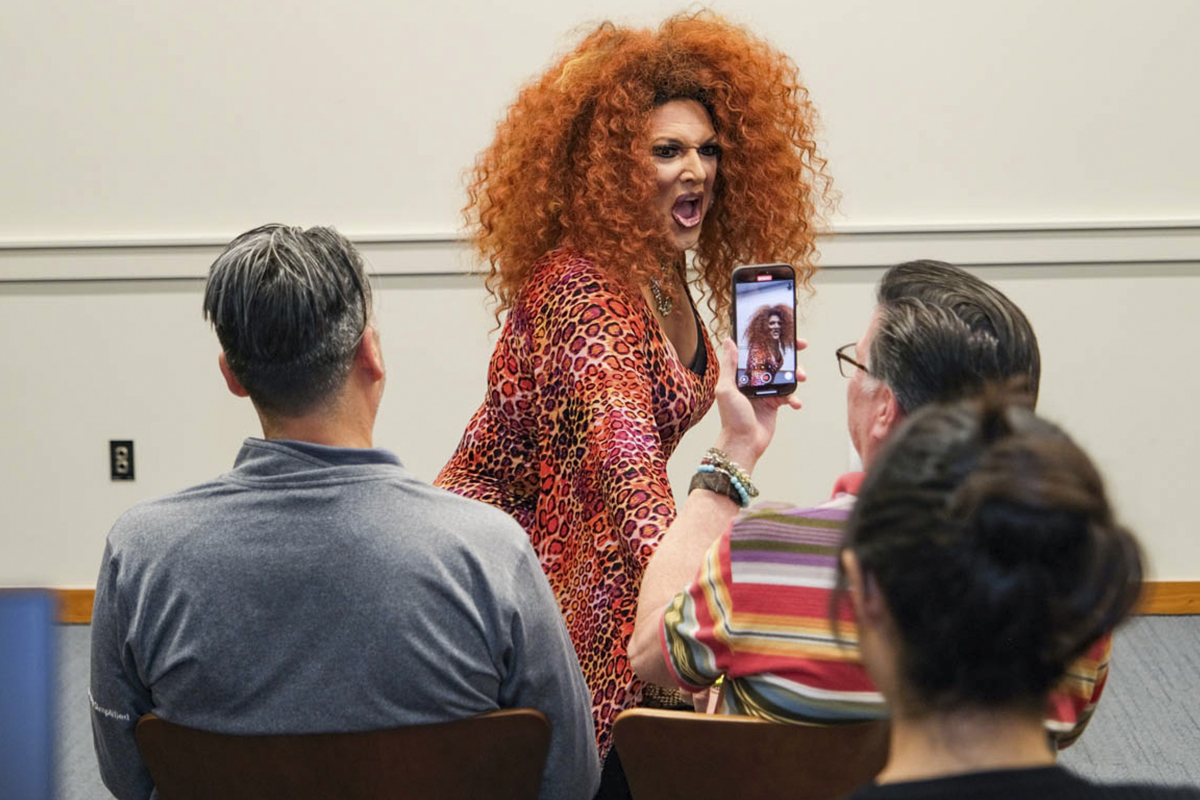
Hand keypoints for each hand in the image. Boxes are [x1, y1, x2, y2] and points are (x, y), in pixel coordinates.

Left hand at [713, 337, 804, 472]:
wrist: (743, 443)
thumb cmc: (732, 418)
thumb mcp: (726, 389)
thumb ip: (729, 365)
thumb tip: (728, 341)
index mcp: (740, 374)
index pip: (755, 351)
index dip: (767, 340)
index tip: (780, 331)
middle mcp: (752, 380)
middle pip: (773, 360)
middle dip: (789, 352)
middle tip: (801, 345)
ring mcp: (765, 391)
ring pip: (784, 376)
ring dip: (796, 374)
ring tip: (801, 377)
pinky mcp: (774, 404)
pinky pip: (789, 395)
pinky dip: (794, 398)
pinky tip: (795, 403)